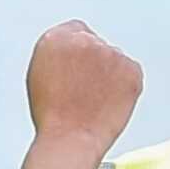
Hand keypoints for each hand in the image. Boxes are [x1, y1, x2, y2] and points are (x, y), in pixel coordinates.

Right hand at [22, 20, 142, 152]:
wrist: (70, 138)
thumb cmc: (52, 116)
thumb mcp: (38, 74)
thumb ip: (56, 54)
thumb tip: (70, 54)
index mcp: (56, 38)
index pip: (75, 30)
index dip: (76, 52)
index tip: (77, 66)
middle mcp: (85, 41)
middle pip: (96, 43)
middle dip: (94, 61)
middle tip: (85, 88)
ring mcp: (110, 54)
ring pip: (114, 58)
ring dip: (109, 73)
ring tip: (94, 99)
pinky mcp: (131, 69)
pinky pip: (130, 71)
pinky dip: (125, 84)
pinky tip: (109, 101)